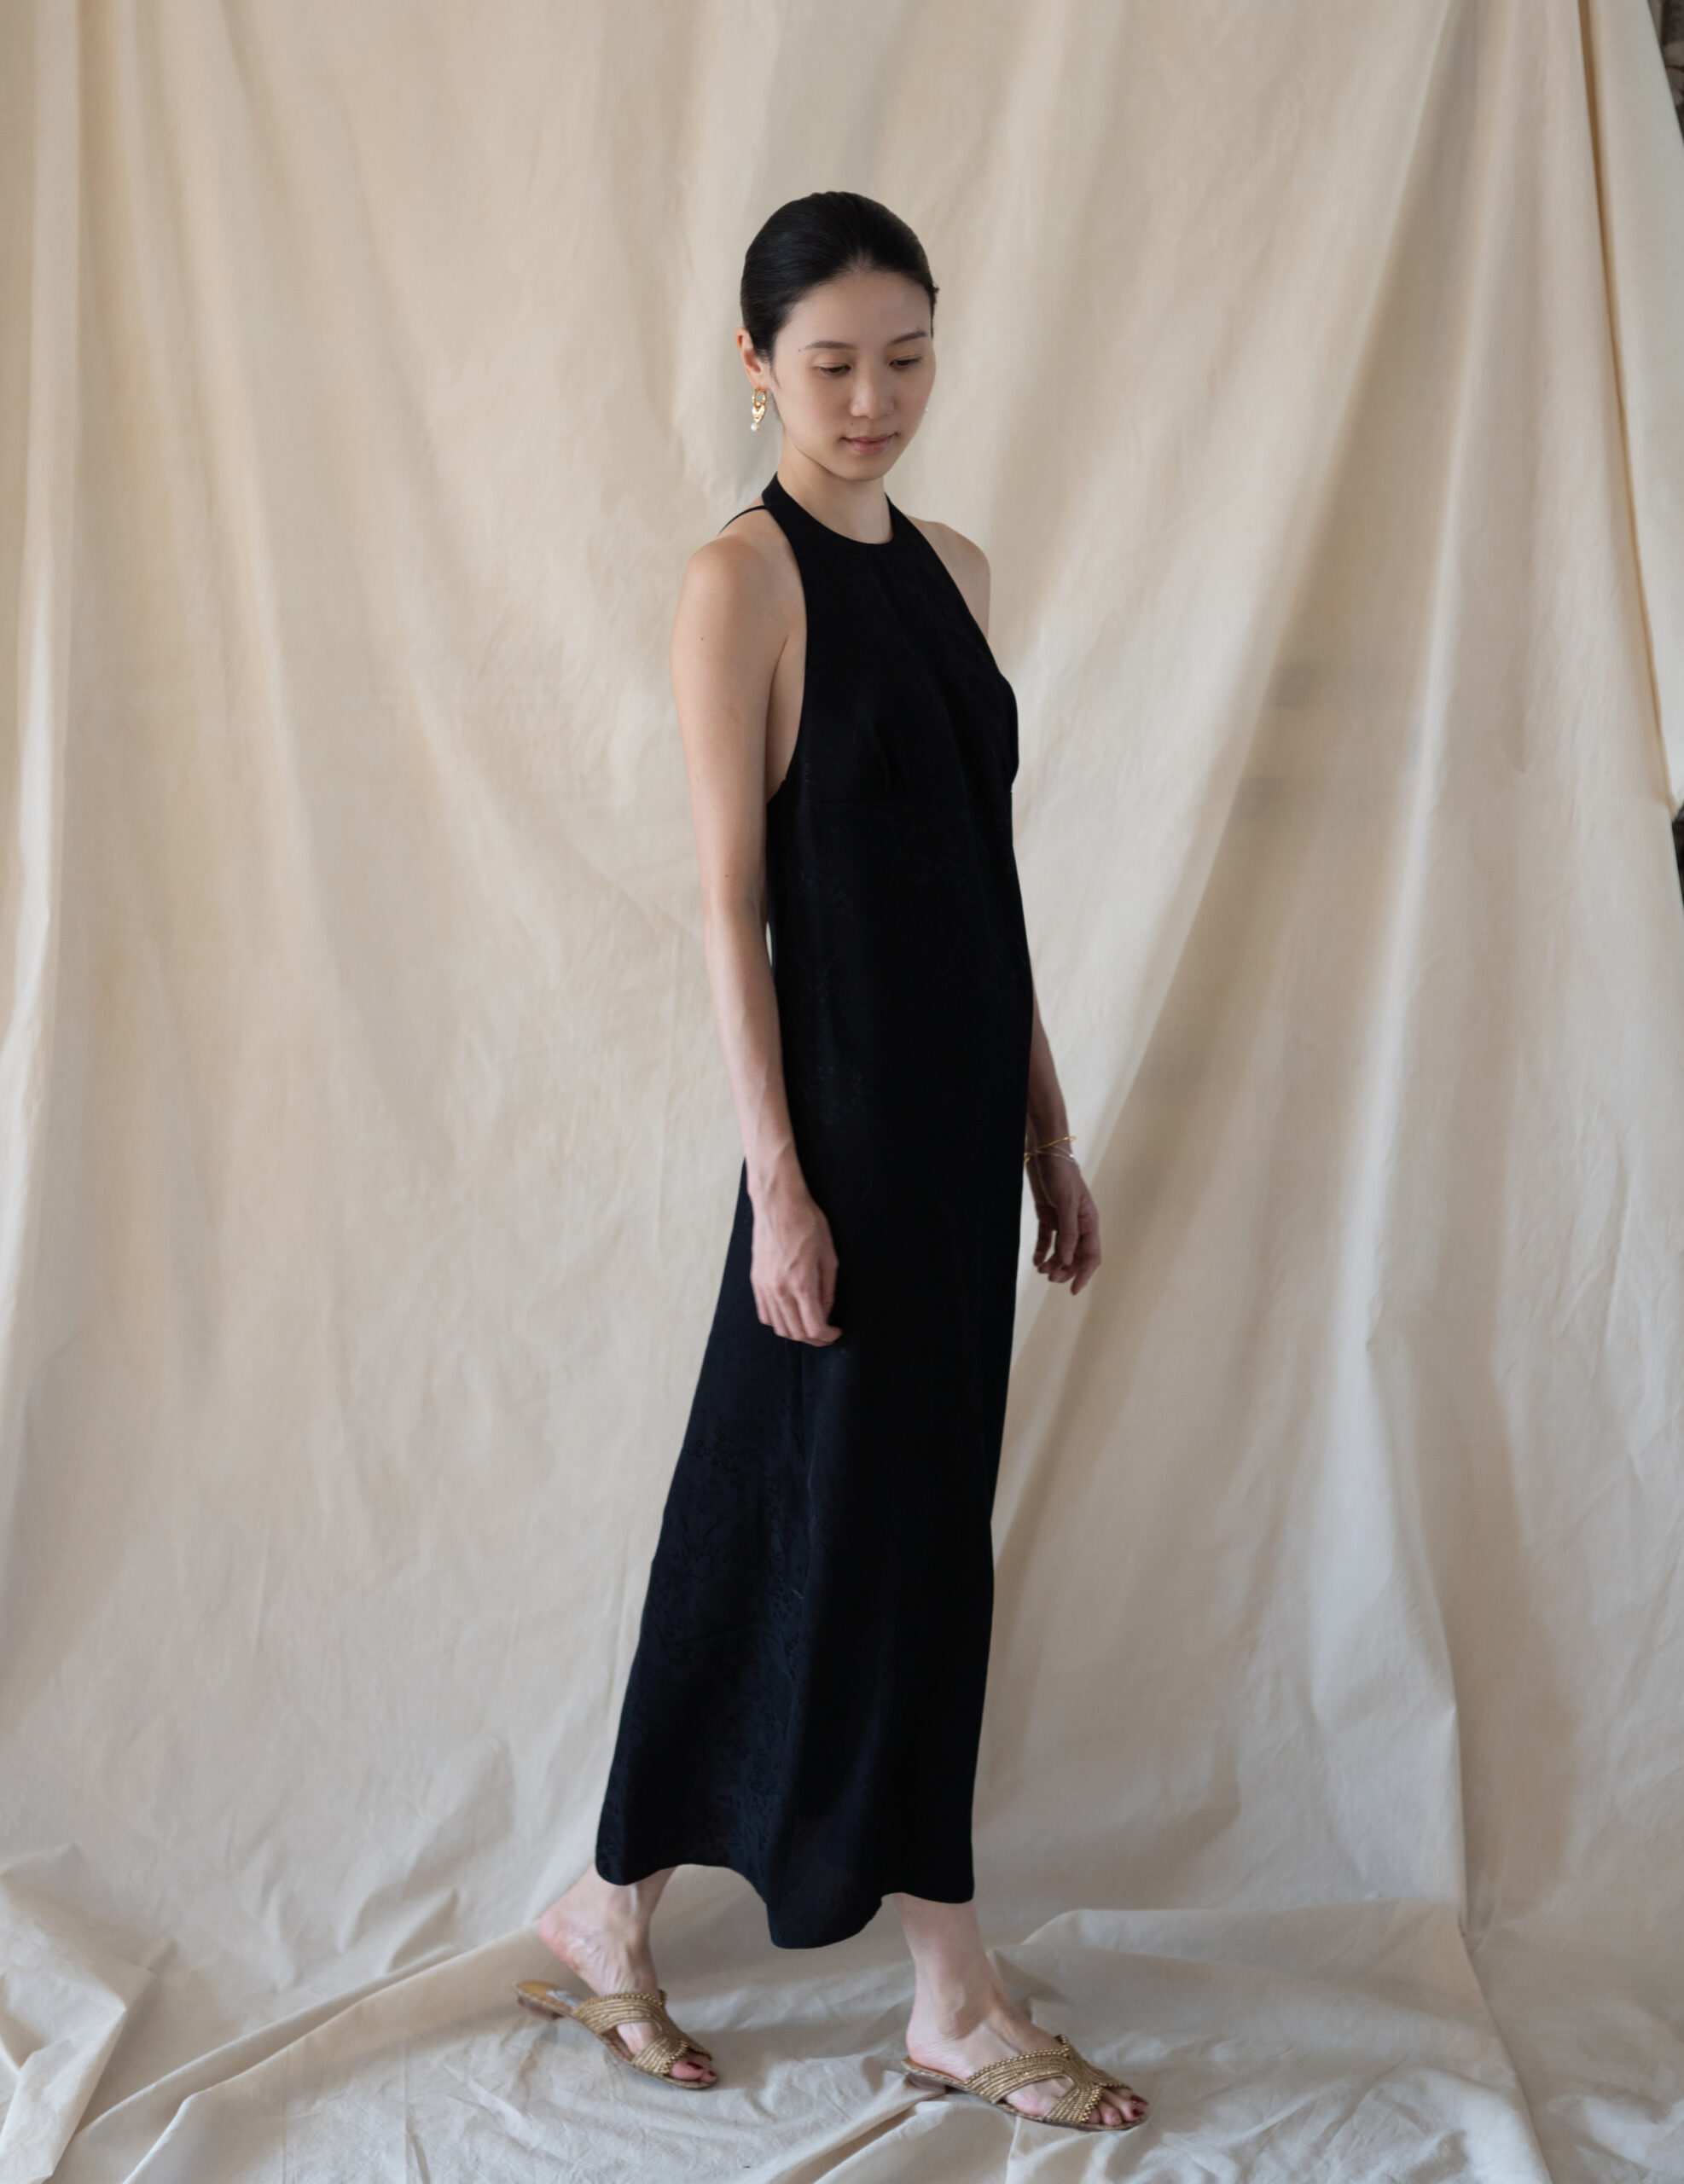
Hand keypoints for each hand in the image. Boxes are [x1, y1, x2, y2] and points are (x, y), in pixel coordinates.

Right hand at [749, 1174, 841, 1343]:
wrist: (778, 1203)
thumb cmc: (807, 1223)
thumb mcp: (829, 1255)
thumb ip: (828, 1289)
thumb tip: (827, 1311)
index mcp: (801, 1283)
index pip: (814, 1327)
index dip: (828, 1336)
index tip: (836, 1332)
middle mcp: (779, 1289)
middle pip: (796, 1333)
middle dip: (814, 1339)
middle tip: (826, 1333)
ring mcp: (764, 1286)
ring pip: (778, 1327)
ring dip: (796, 1332)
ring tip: (810, 1325)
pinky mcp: (756, 1281)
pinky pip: (765, 1313)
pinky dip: (778, 1321)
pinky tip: (790, 1314)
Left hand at [1028, 1153, 1100, 1293]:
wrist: (1045, 1151)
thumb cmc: (1060, 1174)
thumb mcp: (1066, 1203)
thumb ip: (1069, 1232)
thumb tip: (1069, 1260)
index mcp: (1088, 1221)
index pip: (1091, 1255)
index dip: (1084, 1274)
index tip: (1073, 1290)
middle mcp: (1077, 1223)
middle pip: (1076, 1256)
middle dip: (1065, 1270)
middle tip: (1049, 1279)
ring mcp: (1062, 1220)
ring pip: (1061, 1250)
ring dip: (1053, 1263)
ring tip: (1041, 1271)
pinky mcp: (1047, 1214)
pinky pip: (1047, 1239)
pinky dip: (1042, 1252)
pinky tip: (1035, 1261)